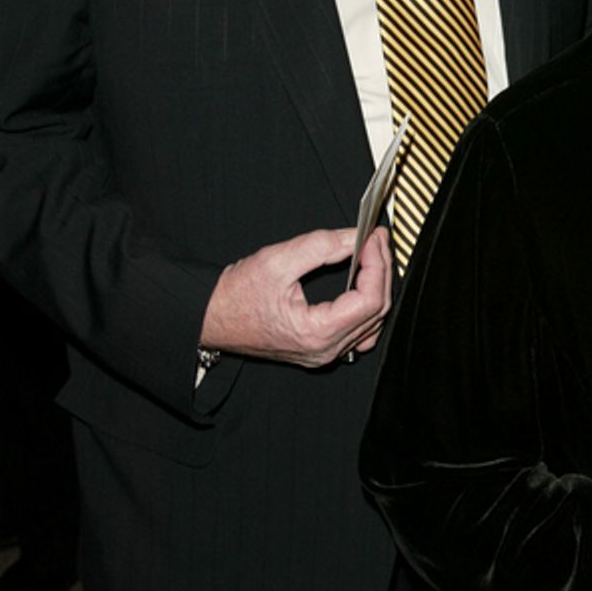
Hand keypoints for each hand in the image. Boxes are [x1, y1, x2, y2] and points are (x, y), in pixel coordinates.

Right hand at [200, 227, 391, 368]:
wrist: (211, 317)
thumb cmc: (234, 296)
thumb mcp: (277, 261)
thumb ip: (321, 247)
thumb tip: (356, 237)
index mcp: (316, 333)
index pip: (369, 300)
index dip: (377, 264)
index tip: (372, 238)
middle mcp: (324, 350)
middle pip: (376, 311)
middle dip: (380, 270)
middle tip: (375, 239)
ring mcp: (324, 353)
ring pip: (371, 323)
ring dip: (376, 287)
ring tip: (371, 256)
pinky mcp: (320, 349)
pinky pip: (358, 333)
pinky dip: (367, 309)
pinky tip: (361, 286)